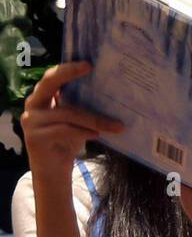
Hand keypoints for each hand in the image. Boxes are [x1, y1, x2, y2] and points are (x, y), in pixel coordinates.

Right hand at [20, 63, 123, 184]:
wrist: (54, 172)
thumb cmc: (67, 141)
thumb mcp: (76, 119)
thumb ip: (82, 103)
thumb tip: (113, 89)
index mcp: (42, 97)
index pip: (53, 76)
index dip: (68, 68)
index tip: (88, 64)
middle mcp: (33, 105)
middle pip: (49, 83)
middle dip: (69, 72)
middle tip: (89, 67)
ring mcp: (31, 121)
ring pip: (67, 113)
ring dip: (94, 119)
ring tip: (115, 125)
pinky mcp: (35, 137)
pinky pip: (64, 129)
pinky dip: (83, 131)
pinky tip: (97, 135)